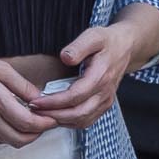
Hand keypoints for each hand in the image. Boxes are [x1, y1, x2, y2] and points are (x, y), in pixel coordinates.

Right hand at [0, 45, 48, 147]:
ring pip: (9, 142)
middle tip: (46, 121)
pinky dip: (9, 134)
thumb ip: (21, 85)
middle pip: (21, 140)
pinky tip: (13, 121)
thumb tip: (40, 98)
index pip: (28, 124)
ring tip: (32, 120)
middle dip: (38, 134)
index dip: (46, 124)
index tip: (53, 117)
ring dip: (24, 136)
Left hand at [38, 9, 158, 129]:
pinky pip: (87, 120)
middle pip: (78, 113)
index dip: (54, 102)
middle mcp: (105, 92)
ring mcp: (105, 101)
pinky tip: (56, 115)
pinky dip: (70, 122)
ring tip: (41, 114)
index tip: (35, 101)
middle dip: (53, 115)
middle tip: (34, 110)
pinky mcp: (104, 105)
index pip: (75, 96)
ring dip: (60, 121)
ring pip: (82, 120)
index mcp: (101, 76)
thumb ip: (79, 46)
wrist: (125, 48)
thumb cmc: (107, 41)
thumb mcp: (93, 36)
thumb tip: (65, 57)